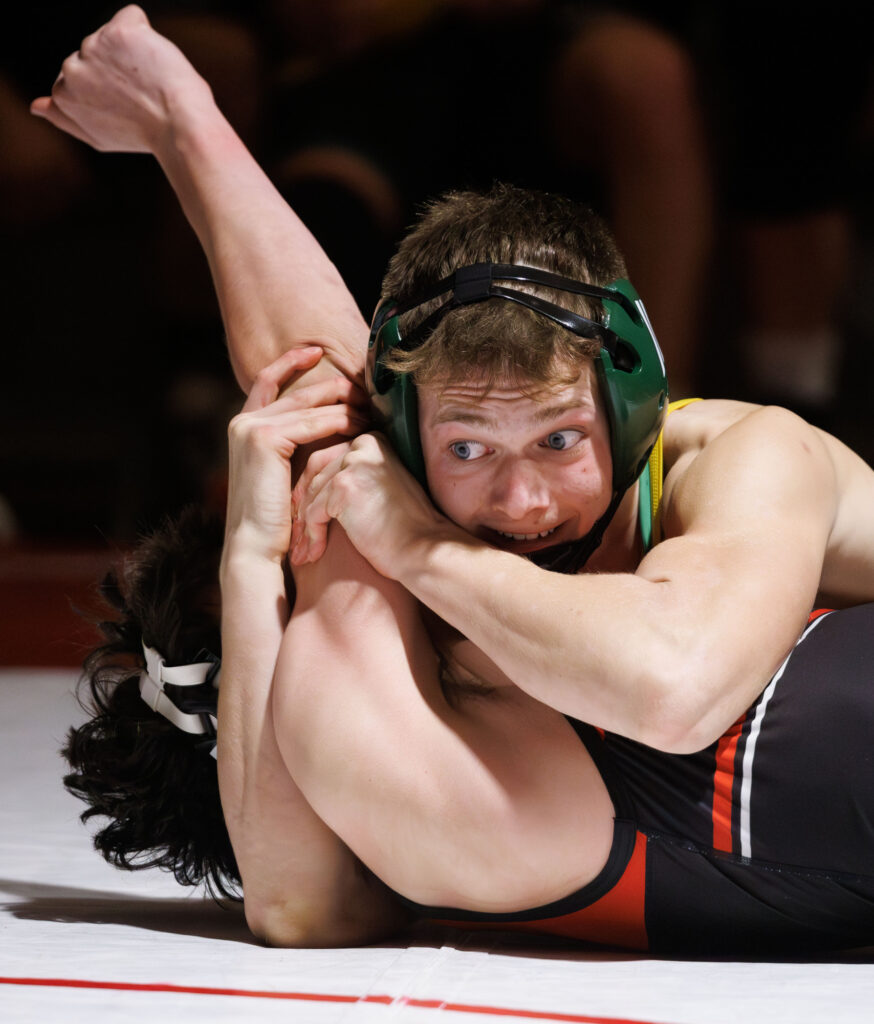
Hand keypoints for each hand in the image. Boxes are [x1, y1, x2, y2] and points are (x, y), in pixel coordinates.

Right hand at [30, 5, 211, 154]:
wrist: (178, 129)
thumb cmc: (144, 136)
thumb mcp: (98, 136)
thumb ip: (65, 118)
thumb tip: (36, 106)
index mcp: (63, 93)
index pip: (82, 70)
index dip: (110, 85)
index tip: (125, 106)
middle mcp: (71, 69)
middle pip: (96, 50)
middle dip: (119, 67)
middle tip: (140, 96)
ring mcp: (93, 48)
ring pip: (113, 35)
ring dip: (133, 53)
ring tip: (150, 84)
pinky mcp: (117, 32)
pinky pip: (132, 17)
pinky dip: (147, 34)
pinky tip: (156, 62)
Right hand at [226, 347, 369, 562]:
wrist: (254, 546)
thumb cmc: (274, 518)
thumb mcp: (281, 473)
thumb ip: (292, 446)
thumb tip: (324, 426)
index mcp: (243, 426)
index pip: (267, 380)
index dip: (291, 362)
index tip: (317, 351)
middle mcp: (243, 421)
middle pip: (297, 390)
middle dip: (333, 385)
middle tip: (363, 386)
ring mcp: (251, 428)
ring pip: (309, 405)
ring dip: (344, 404)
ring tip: (370, 408)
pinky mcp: (264, 439)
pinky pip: (312, 423)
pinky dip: (339, 421)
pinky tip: (360, 426)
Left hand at [290, 432, 444, 577]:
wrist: (423, 548)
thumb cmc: (404, 527)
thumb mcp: (379, 488)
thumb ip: (355, 476)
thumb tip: (312, 484)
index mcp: (373, 440)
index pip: (327, 458)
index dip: (311, 487)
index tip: (301, 512)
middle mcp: (364, 444)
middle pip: (315, 472)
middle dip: (302, 504)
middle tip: (294, 532)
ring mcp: (354, 462)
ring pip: (312, 494)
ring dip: (304, 525)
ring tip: (301, 549)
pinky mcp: (345, 485)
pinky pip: (314, 511)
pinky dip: (312, 535)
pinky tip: (314, 554)